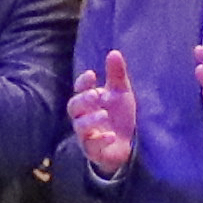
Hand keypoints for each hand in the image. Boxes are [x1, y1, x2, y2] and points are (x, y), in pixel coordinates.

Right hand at [74, 45, 141, 175]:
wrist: (129, 145)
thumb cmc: (120, 116)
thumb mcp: (121, 93)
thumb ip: (116, 75)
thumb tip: (114, 52)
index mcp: (88, 101)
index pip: (79, 89)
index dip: (83, 82)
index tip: (93, 74)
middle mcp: (83, 117)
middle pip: (73, 107)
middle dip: (82, 100)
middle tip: (95, 95)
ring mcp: (87, 135)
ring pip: (80, 127)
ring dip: (90, 120)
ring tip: (104, 114)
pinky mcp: (94, 151)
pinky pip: (91, 147)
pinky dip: (101, 140)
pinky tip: (111, 136)